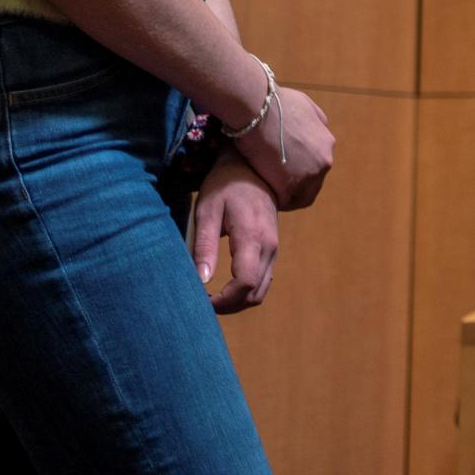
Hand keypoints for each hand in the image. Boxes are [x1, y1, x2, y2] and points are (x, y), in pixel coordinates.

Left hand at [190, 158, 279, 314]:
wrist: (252, 168)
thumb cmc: (225, 186)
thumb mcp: (207, 211)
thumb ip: (204, 246)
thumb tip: (200, 280)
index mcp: (253, 237)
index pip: (244, 283)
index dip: (223, 301)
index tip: (201, 301)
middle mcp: (269, 247)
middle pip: (254, 293)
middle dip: (228, 306)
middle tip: (201, 302)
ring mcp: (274, 249)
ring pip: (261, 291)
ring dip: (237, 301)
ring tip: (211, 297)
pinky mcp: (272, 249)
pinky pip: (263, 281)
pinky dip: (245, 291)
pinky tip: (225, 286)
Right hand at [230, 84, 335, 210]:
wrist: (257, 109)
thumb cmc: (275, 103)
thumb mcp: (306, 105)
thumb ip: (315, 121)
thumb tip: (318, 129)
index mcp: (327, 144)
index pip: (318, 167)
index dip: (301, 172)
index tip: (285, 172)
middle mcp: (324, 161)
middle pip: (312, 184)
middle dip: (295, 186)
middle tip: (275, 184)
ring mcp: (309, 175)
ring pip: (301, 196)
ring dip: (287, 196)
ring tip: (268, 192)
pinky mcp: (291, 186)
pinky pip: (286, 201)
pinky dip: (275, 200)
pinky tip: (262, 194)